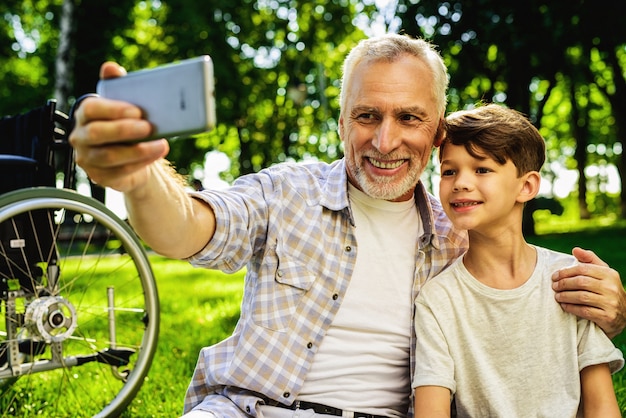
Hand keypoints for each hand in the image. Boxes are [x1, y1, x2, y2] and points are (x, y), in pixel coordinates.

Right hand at [68, 62, 168, 192]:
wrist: (132, 156)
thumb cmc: (127, 126)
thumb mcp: (124, 105)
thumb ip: (117, 85)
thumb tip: (110, 67)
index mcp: (84, 114)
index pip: (92, 109)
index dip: (114, 109)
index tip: (137, 110)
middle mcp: (80, 137)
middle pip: (98, 133)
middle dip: (125, 130)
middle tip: (149, 127)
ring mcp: (87, 159)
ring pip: (110, 156)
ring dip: (138, 150)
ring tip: (161, 145)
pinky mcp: (99, 177)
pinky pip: (120, 172)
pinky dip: (140, 164)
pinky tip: (155, 155)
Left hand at [552, 247, 625, 337]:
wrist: (624, 314)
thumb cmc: (607, 290)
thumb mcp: (603, 273)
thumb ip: (589, 260)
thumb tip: (575, 250)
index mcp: (609, 274)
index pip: (583, 269)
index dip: (566, 272)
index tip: (554, 276)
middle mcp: (611, 287)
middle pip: (581, 282)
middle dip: (564, 284)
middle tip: (554, 286)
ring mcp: (610, 303)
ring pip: (581, 297)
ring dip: (565, 296)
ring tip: (557, 296)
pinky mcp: (607, 317)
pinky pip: (584, 311)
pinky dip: (571, 308)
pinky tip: (564, 306)